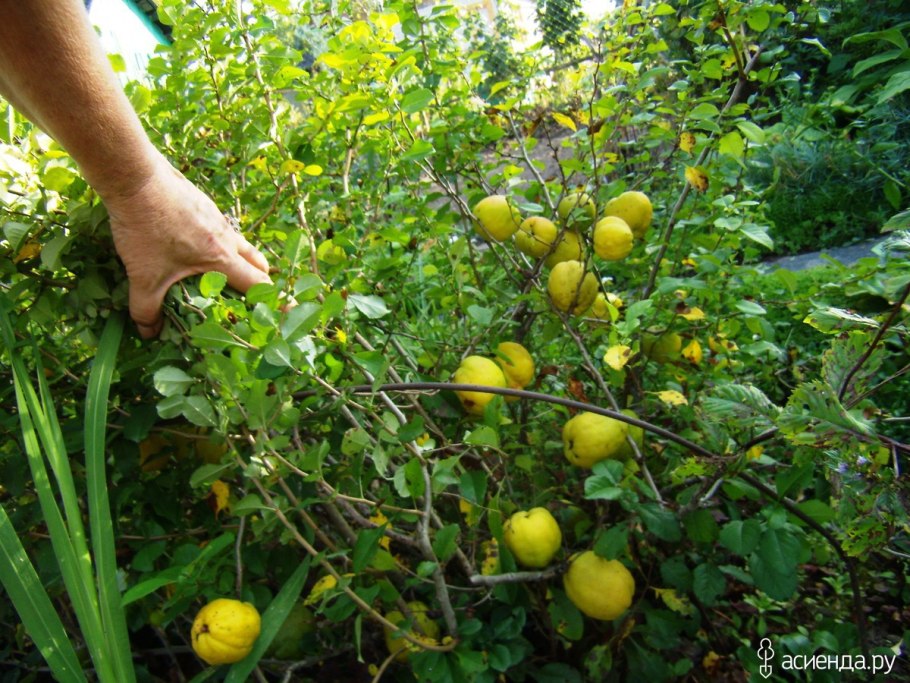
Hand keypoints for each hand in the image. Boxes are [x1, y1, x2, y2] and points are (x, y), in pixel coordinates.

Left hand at [105, 154, 271, 337]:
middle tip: (253, 297)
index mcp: (221, 258)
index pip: (258, 284)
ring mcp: (216, 217)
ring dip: (240, 260)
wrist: (135, 178)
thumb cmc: (145, 229)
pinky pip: (221, 229)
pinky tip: (195, 247)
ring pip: (240, 243)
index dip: (273, 300)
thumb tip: (149, 332)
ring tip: (224, 274)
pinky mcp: (202, 204)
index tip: (288, 310)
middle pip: (257, 262)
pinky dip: (219, 242)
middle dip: (260, 280)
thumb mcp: (143, 275)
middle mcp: (226, 237)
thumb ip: (146, 308)